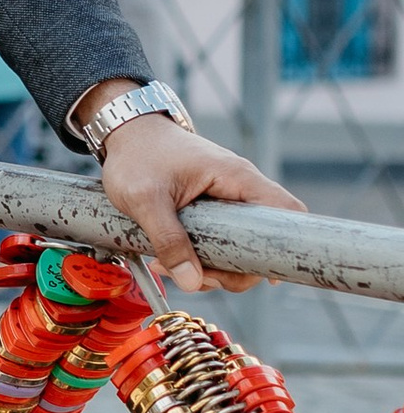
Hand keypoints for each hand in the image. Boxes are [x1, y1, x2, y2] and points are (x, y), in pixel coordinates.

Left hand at [94, 112, 298, 289]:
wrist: (126, 131)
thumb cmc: (138, 155)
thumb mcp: (146, 199)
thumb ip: (168, 239)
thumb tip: (191, 282)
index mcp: (236, 177)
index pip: (287, 212)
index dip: (286, 246)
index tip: (263, 275)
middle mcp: (239, 187)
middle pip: (262, 241)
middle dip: (234, 270)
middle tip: (198, 278)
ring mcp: (227, 198)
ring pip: (239, 246)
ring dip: (213, 267)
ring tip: (171, 268)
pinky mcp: (212, 208)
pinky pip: (221, 240)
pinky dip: (202, 257)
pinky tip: (171, 261)